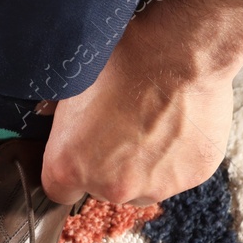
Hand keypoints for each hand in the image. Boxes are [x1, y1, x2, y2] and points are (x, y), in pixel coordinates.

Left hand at [42, 0, 242, 205]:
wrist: (179, 52)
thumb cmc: (122, 63)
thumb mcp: (71, 87)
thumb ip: (60, 120)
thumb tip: (51, 116)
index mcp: (70, 168)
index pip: (59, 190)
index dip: (70, 170)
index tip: (81, 153)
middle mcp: (112, 187)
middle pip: (105, 189)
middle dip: (110, 165)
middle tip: (121, 127)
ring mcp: (155, 186)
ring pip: (145, 185)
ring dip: (146, 164)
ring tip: (152, 123)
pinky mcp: (191, 177)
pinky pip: (179, 173)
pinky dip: (178, 156)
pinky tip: (177, 123)